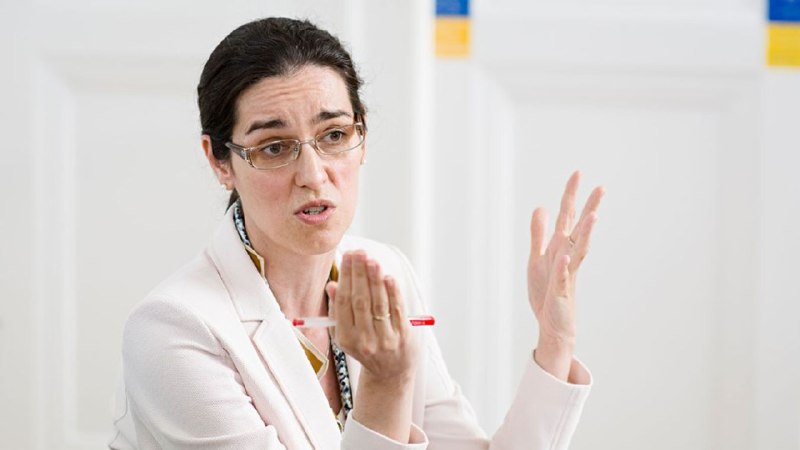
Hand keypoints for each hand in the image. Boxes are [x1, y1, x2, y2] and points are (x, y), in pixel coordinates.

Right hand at [326, 250, 417, 440]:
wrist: (390, 374)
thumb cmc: (366, 347)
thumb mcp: (346, 334)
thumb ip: (338, 310)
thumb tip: (332, 286)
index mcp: (346, 338)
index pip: (344, 303)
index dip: (345, 279)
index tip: (347, 258)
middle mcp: (364, 340)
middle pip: (360, 301)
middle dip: (359, 274)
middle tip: (358, 253)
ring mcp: (385, 339)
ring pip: (378, 304)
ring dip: (374, 279)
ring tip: (372, 260)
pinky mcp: (403, 336)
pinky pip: (396, 310)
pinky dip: (392, 292)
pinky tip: (387, 277)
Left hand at [528, 171, 603, 379]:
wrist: (551, 324)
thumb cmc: (546, 291)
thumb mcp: (537, 258)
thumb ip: (539, 234)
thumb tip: (541, 207)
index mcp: (560, 246)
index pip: (567, 216)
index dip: (570, 195)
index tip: (577, 173)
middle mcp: (567, 256)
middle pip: (579, 229)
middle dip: (589, 208)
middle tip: (601, 187)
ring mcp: (566, 273)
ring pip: (578, 250)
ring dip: (586, 233)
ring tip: (593, 216)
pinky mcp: (560, 291)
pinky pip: (562, 277)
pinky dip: (563, 266)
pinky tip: (565, 254)